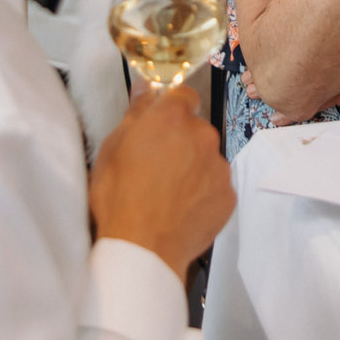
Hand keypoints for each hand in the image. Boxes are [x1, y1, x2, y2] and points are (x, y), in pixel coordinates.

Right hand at [86, 85, 234, 277]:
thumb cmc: (121, 201)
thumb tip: (145, 90)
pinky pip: (215, 185)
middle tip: (155, 166)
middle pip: (195, 129)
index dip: (170, 108)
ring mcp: (218, 166)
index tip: (162, 122)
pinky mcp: (227, 195)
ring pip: (206, 158)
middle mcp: (202, 136)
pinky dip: (202, 193)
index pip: (182, 94)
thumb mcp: (112, 148)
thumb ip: (135, 112)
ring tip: (165, 193)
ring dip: (192, 168)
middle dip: (179, 142)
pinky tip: (179, 208)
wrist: (143, 249)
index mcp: (171, 118)